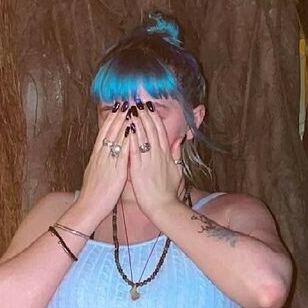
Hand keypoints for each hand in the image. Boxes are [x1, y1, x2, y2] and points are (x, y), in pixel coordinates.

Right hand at [78, 105, 131, 220]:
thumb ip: (102, 163)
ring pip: (114, 138)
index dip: (111, 119)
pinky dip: (126, 141)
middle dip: (117, 115)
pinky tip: (132, 131)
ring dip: (122, 123)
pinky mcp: (114, 171)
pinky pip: (121, 153)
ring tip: (130, 109)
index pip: (103, 133)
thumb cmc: (94, 194)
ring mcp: (107, 162)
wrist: (88, 207)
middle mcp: (101, 156)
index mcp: (96, 156)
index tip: (118, 107)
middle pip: (109, 131)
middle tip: (125, 101)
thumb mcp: (96, 173)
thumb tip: (107, 155)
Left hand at [127, 102, 183, 221]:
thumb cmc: (169, 192)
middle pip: (152, 130)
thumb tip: (180, 140)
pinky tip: (128, 127)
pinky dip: (132, 137)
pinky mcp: (139, 169)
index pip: (160, 131)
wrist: (163, 207)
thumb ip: (177, 154)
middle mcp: (158, 155)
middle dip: (145, 114)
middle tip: (139, 100)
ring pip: (143, 137)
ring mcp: (148, 161)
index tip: (149, 106)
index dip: (154, 117)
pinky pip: (135, 150)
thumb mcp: (177, 170)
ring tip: (132, 108)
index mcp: (166, 155)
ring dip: (138, 121)